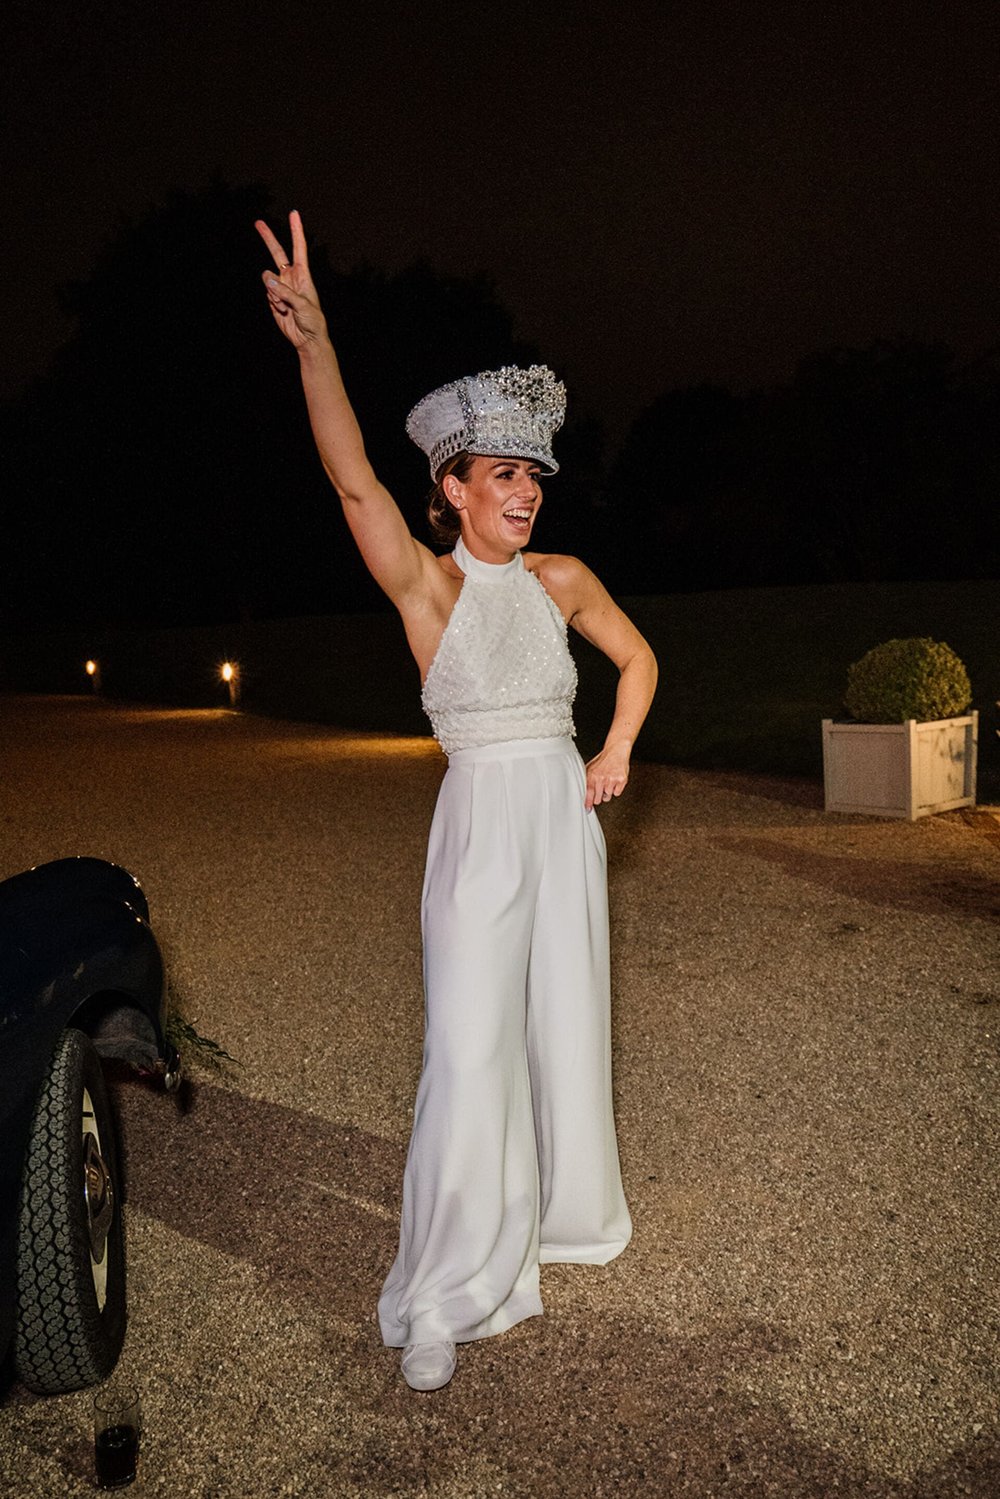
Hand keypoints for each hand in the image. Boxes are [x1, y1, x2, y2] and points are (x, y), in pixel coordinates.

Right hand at [255, 210, 326, 349]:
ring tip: (286, 307)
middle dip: (268, 238)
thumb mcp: (303, 305)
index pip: (299, 248)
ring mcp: (281, 287)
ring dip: (274, 294)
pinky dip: (273, 303)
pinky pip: (267, 294)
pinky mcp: (273, 298)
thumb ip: (285, 292)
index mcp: (303, 274)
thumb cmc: (313, 321)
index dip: (296, 230)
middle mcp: (291, 277)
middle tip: (257, 222)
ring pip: (267, 280)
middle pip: (277, 253)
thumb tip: (267, 279)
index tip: (294, 213)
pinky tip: (282, 312)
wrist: (307, 338)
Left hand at [584, 742, 630, 810]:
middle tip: (600, 790)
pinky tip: (615, 781)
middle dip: (599, 797)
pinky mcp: (621, 781)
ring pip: (607, 797)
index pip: (588, 794)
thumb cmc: (603, 760)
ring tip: (608, 782)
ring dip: (607, 792)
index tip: (588, 809)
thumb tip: (583, 795)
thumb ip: (586, 780)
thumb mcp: (590, 768)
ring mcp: (611, 780)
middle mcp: (601, 778)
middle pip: (598, 799)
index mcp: (591, 776)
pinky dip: (616, 789)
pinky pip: (617, 793)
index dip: (588, 803)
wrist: (616, 751)